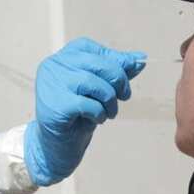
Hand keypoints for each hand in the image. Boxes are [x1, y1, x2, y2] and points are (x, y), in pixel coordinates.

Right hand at [24, 37, 146, 185]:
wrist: (58, 144)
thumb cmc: (79, 113)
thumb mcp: (99, 88)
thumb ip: (117, 70)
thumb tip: (140, 58)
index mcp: (64, 57)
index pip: (95, 50)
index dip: (116, 62)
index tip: (125, 78)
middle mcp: (54, 66)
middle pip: (99, 64)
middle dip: (119, 81)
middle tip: (125, 96)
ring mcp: (53, 85)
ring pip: (95, 84)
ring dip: (110, 101)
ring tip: (109, 112)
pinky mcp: (56, 105)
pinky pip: (89, 105)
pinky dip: (100, 113)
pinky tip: (96, 119)